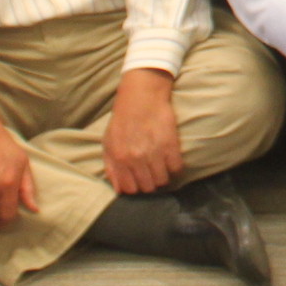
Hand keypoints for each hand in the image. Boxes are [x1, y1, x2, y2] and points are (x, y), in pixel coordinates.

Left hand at [102, 70, 184, 196]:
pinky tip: (170, 161)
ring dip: (162, 177)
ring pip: (162, 181)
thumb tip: (118, 188)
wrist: (142, 96)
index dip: (135, 188)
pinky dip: (175, 168)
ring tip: (161, 168)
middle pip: (148, 187)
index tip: (138, 181)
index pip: (130, 189)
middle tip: (150, 174)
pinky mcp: (171, 145)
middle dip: (149, 183)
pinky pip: (176, 168)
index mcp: (119, 158)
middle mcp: (136, 158)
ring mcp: (155, 152)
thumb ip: (111, 167)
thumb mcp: (108, 142)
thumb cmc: (123, 119)